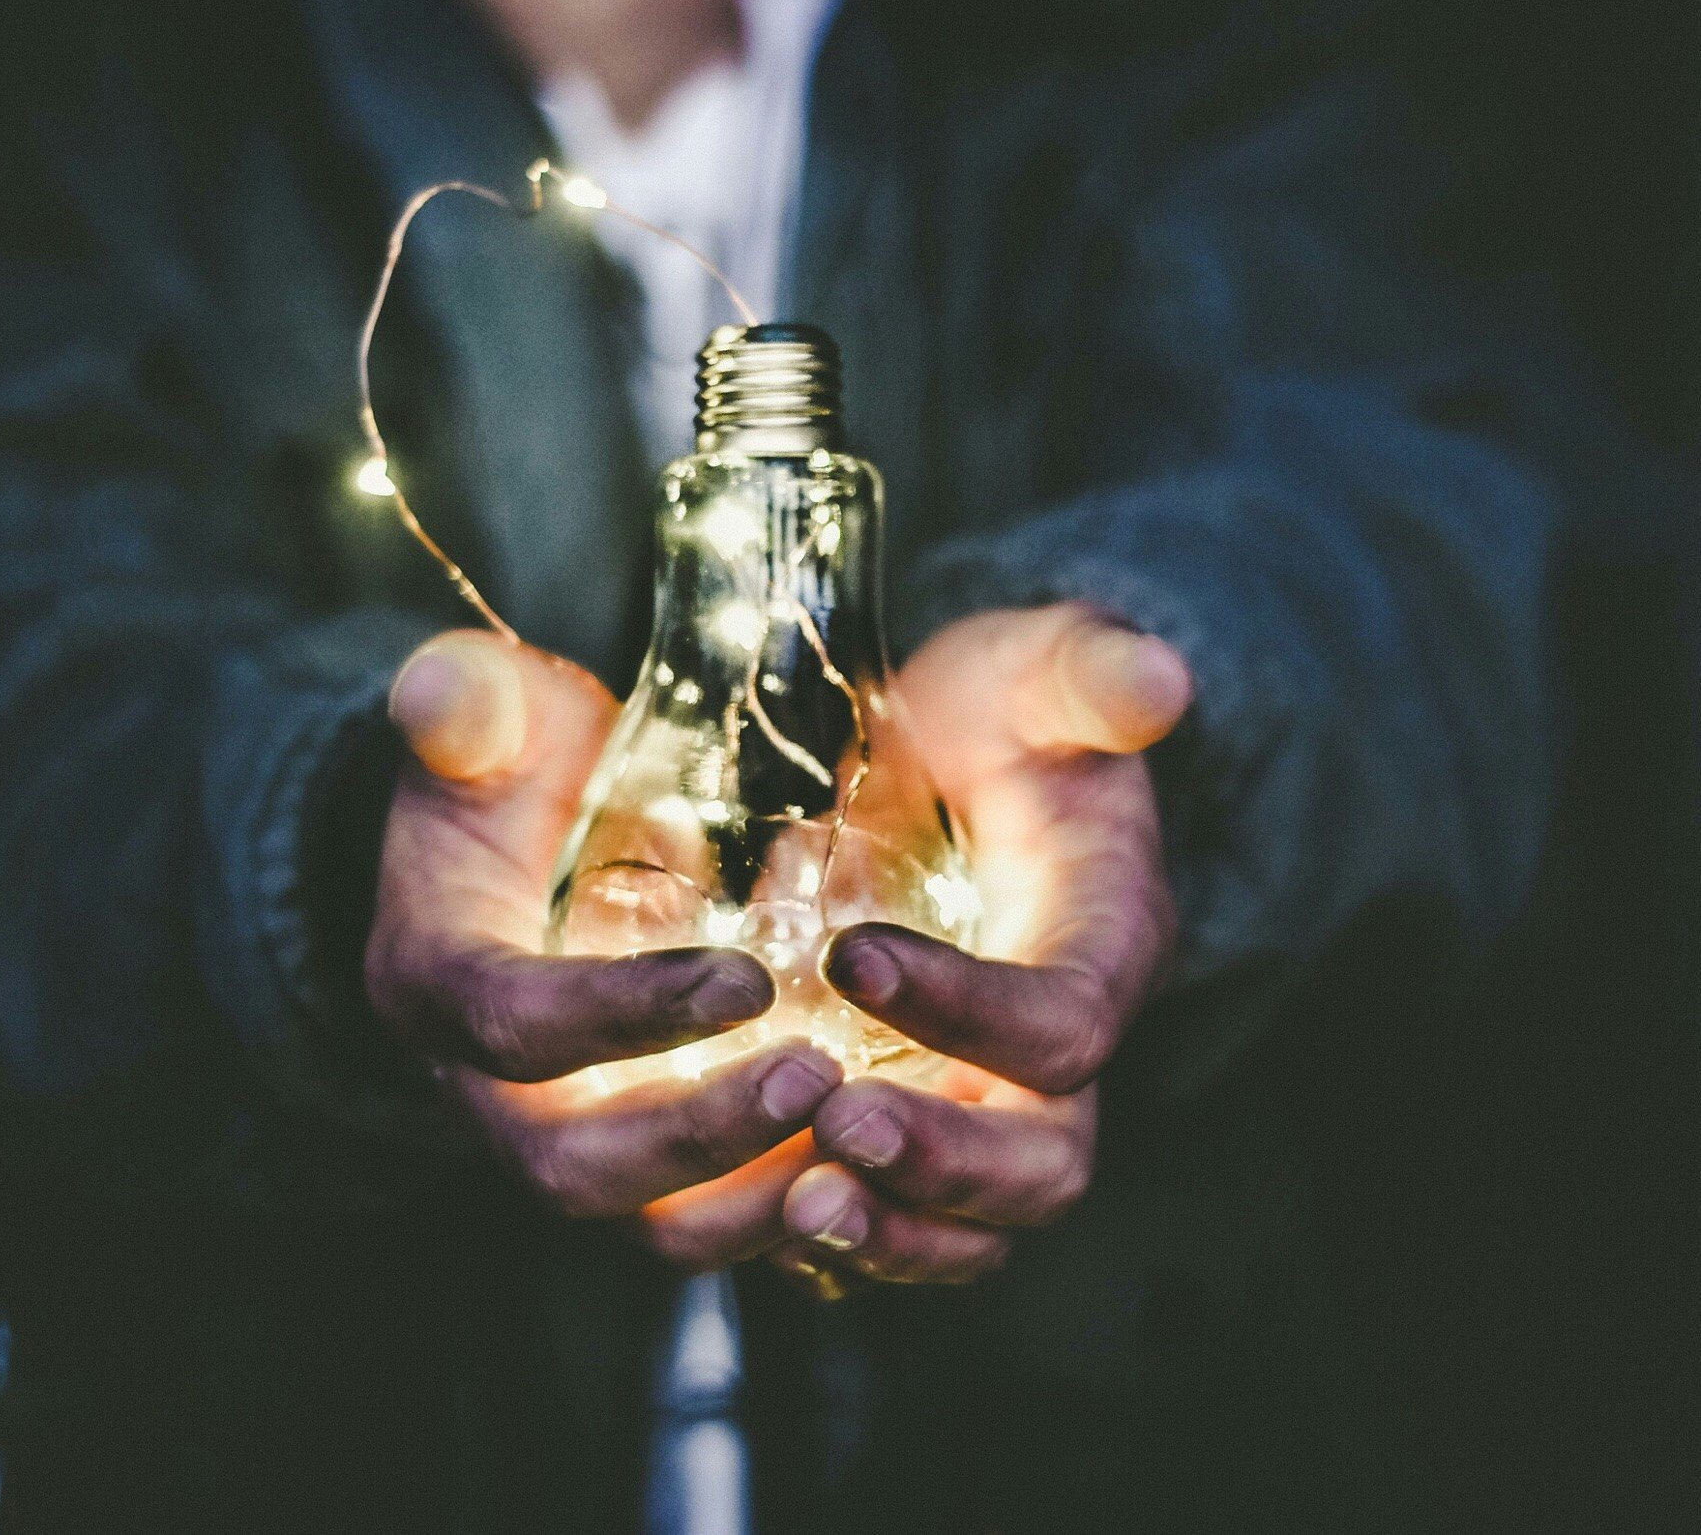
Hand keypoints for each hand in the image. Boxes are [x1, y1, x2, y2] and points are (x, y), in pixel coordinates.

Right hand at [366, 630, 842, 1258]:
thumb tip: (439, 687)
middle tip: (819, 1078)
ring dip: (756, 1201)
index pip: (514, 1024)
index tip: (747, 979)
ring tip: (868, 1140)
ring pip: (650, 1222)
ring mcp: (570, 1137)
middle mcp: (489, 1091)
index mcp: (438, 982)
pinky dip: (794, 1215)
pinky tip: (886, 1174)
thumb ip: (468, 705)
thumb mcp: (488, 722)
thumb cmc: (512, 774)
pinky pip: (711, 1222)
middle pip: (575, 1166)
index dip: (623, 1014)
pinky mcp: (644, 1163)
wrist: (519, 849)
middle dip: (698, 1137)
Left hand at [776, 604, 1191, 1286]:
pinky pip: (895, 1222)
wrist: (953, 765)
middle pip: (1042, 1161)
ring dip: (890, 1233)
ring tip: (796, 1207)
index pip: (1063, 1021)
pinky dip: (836, 1239)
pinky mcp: (917, 1124)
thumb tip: (1158, 677)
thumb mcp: (1037, 672)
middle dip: (945, 1162)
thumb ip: (1089, 674)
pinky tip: (752, 1211)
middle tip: (836, 1126)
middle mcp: (1056, 1053)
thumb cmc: (999, 717)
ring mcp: (987, 1103)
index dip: (970, 1008)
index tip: (851, 955)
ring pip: (973, 1225)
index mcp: (1103, 946)